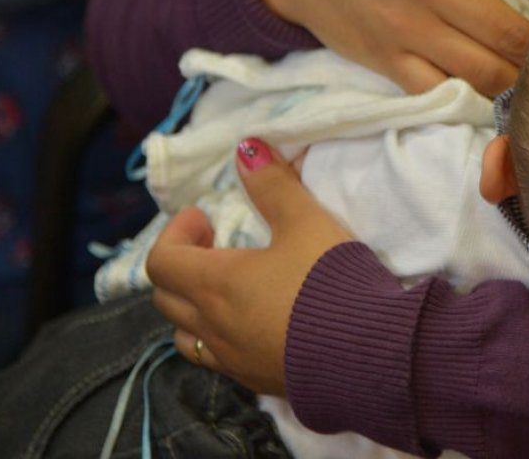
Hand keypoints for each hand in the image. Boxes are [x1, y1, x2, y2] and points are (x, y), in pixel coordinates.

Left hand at [147, 138, 352, 394]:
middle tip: (215, 245)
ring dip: (194, 307)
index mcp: (215, 283)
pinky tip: (256, 323)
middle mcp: (213, 326)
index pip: (162, 261)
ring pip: (185, 335)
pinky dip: (220, 336)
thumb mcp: (306, 221)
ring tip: (228, 288)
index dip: (175, 233)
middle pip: (166, 298)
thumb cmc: (330, 280)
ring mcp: (232, 360)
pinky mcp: (257, 381)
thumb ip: (273, 184)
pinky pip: (218, 359)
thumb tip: (246, 148)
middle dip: (181, 266)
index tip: (206, 217)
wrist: (366, 352)